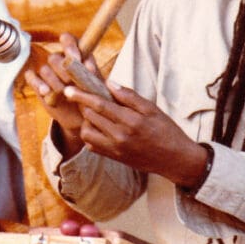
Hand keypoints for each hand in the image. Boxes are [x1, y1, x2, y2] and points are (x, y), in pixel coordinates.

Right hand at [25, 33, 104, 155]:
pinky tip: (46, 92)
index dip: (69, 46)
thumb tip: (88, 67)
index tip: (76, 58)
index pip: (68, 40)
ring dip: (54, 81)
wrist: (81, 116)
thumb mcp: (96, 84)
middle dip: (62, 69)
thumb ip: (92, 74)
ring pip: (45, 69)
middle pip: (54, 57)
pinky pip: (31, 77)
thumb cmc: (91, 95)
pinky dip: (38, 84)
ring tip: (62, 92)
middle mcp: (60, 60)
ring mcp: (48, 71)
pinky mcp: (38, 83)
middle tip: (70, 80)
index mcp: (75, 54)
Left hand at [62, 80, 209, 188]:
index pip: (100, 104)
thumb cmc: (166, 131)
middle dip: (83, 104)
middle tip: (83, 95)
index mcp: (130, 121)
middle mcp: (120, 136)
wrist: (175, 160)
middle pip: (90, 116)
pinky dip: (90, 134)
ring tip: (94, 112)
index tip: (69, 89)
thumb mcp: (152, 109)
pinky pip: (92, 146)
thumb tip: (109, 83)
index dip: (82, 95)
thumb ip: (129, 96)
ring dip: (86, 120)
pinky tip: (99, 126)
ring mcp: (115, 149)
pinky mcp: (114, 157)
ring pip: (87, 132)